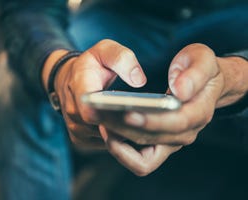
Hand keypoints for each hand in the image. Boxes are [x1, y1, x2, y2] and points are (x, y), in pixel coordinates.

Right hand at [42, 39, 146, 149]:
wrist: (69, 79)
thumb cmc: (91, 64)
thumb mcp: (105, 50)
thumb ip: (122, 58)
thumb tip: (138, 81)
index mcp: (78, 87)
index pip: (90, 110)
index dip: (112, 117)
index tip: (135, 115)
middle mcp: (73, 112)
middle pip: (102, 127)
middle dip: (126, 126)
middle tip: (152, 123)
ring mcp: (76, 128)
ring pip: (105, 138)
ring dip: (125, 134)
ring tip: (147, 127)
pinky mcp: (82, 139)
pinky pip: (104, 143)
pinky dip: (120, 139)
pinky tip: (136, 131)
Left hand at [101, 43, 247, 175]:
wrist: (200, 83)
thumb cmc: (197, 67)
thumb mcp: (201, 58)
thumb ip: (194, 72)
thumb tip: (180, 91)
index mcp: (199, 111)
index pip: (177, 122)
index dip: (152, 121)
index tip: (128, 113)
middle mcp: (185, 132)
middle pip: (153, 140)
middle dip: (126, 130)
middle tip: (102, 116)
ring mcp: (171, 142)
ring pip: (144, 157)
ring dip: (120, 145)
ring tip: (101, 125)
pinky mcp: (158, 146)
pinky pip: (140, 161)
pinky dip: (123, 152)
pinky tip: (108, 132)